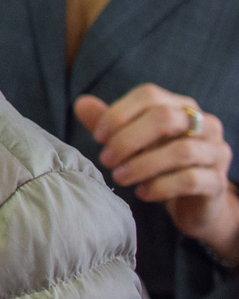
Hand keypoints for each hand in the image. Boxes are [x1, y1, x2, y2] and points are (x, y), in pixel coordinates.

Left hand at [77, 87, 238, 260]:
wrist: (194, 203)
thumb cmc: (159, 165)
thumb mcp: (132, 142)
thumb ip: (110, 123)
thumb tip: (81, 103)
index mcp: (182, 107)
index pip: (149, 95)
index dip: (119, 113)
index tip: (97, 137)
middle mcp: (206, 124)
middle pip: (166, 118)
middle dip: (128, 139)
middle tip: (105, 159)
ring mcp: (215, 152)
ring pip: (181, 151)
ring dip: (142, 165)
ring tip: (119, 177)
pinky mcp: (217, 182)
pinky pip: (190, 180)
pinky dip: (160, 187)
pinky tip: (141, 193)